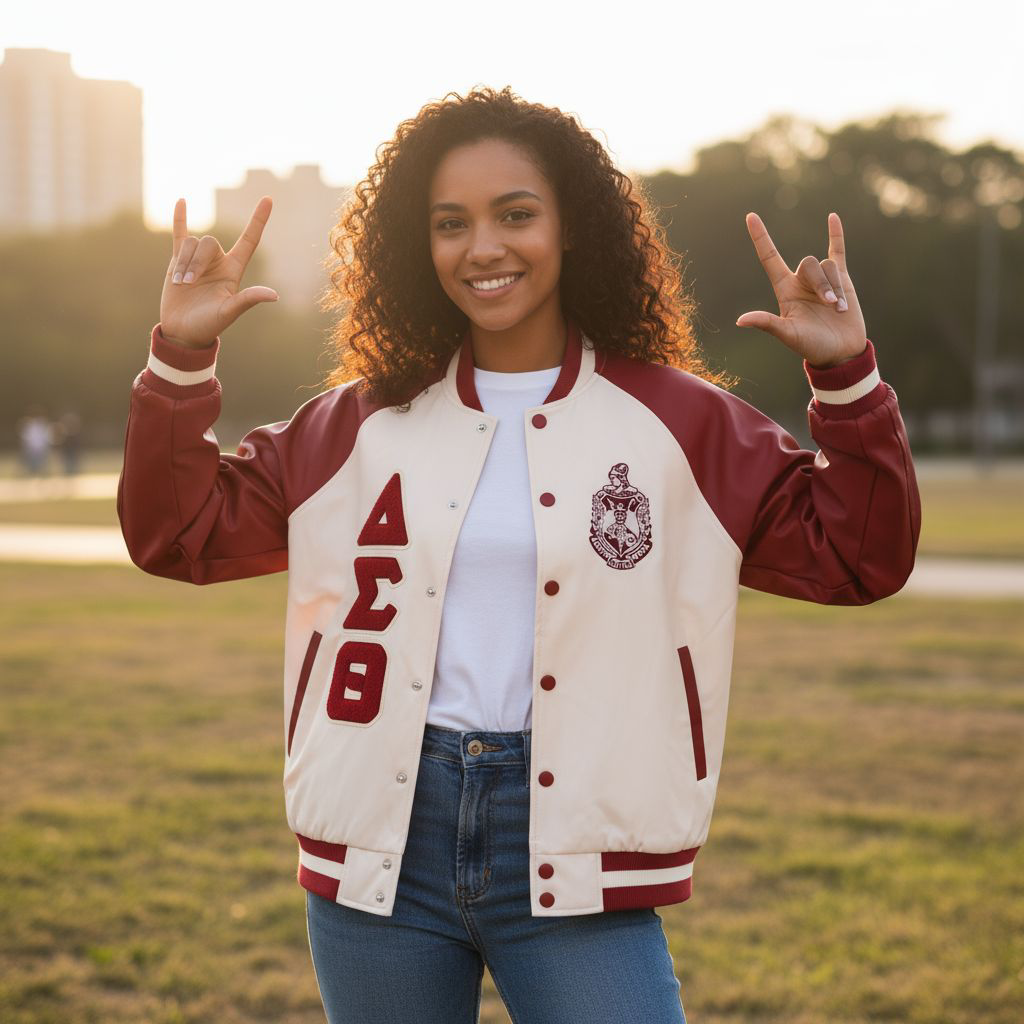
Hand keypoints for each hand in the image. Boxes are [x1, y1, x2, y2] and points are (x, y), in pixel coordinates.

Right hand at [159, 196, 278, 347]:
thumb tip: (274, 295)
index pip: (249, 240)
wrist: (182, 332)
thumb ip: (248, 300)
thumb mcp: (229, 312)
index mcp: (233, 271)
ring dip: (183, 262)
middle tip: (189, 283)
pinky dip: (180, 218)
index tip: (268, 199)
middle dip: (196, 260)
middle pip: (208, 242)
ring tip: (180, 284)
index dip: (259, 220)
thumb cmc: (208, 326)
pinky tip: (182, 201)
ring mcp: (198, 260)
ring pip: (190, 243)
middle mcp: (218, 262)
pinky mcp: (178, 261)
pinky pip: (179, 234)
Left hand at [735, 211, 867, 368]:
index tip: (750, 216)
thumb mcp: (788, 335)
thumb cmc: (812, 347)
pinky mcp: (841, 278)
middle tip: (830, 306)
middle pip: (809, 263)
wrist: (841, 352)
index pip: (769, 257)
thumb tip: (741, 320)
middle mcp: (800, 282)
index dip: (761, 237)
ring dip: (836, 287)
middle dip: (821, 283)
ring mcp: (821, 279)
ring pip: (828, 265)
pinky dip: (836, 234)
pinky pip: (837, 250)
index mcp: (785, 291)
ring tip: (839, 309)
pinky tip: (832, 217)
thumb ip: (767, 323)